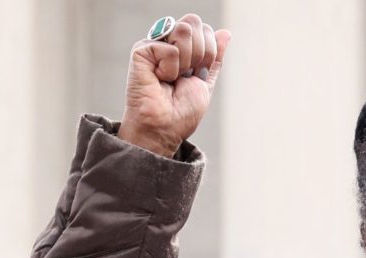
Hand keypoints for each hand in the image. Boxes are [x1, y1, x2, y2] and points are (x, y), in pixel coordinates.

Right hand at [118, 14, 230, 156]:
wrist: (166, 127)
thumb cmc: (182, 111)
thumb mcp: (206, 80)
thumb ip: (214, 57)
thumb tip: (225, 33)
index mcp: (183, 47)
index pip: (205, 29)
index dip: (209, 52)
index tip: (197, 74)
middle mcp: (167, 42)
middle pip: (194, 23)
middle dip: (200, 54)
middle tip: (185, 76)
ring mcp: (154, 45)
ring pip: (183, 30)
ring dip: (186, 61)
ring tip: (172, 78)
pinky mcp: (141, 51)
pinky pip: (170, 49)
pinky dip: (170, 69)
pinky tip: (159, 79)